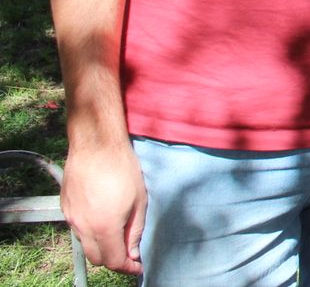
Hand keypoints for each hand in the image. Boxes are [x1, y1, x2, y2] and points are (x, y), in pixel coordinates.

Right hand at [60, 138, 146, 273]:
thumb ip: (135, 230)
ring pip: (85, 244)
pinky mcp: (65, 207)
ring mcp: (71, 218)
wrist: (96, 145)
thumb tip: (134, 253)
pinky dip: (90, 231)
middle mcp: (83, 227)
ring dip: (101, 246)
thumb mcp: (139, 201)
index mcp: (104, 227)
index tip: (138, 266)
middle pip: (97, 258)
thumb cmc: (123, 169)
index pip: (113, 261)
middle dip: (114, 260)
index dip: (128, 268)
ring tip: (118, 234)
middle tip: (129, 253)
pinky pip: (77, 228)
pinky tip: (103, 218)